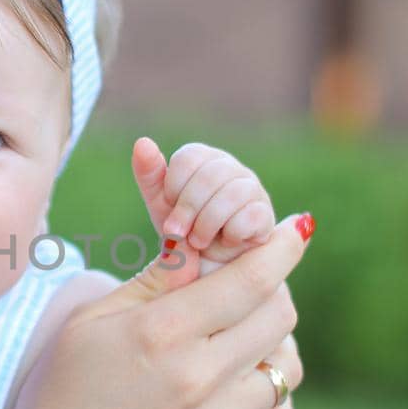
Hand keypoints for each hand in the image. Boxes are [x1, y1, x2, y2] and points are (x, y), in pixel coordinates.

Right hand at [0, 213, 310, 408]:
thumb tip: (201, 246)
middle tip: (253, 292)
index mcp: (161, 331)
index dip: (283, 247)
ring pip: (286, 370)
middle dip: (274, 293)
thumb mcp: (89, 323)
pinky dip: (274, 404)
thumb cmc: (63, 394)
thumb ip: (152, 283)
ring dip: (273, 350)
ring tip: (243, 347)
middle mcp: (197, 376)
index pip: (249, 279)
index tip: (298, 229)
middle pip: (280, 317)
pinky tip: (246, 395)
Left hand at [132, 137, 275, 264]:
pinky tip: (224, 241)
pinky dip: (230, 234)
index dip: (173, 187)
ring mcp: (252, 189)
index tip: (169, 206)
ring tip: (197, 241)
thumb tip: (142, 143)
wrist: (206, 266)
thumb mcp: (160, 202)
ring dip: (206, 224)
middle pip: (211, 176)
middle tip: (175, 232)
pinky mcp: (265, 214)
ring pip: (232, 194)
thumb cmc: (183, 228)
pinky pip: (250, 216)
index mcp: (204, 158)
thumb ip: (149, 173)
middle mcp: (231, 167)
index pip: (188, 158)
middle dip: (187, 209)